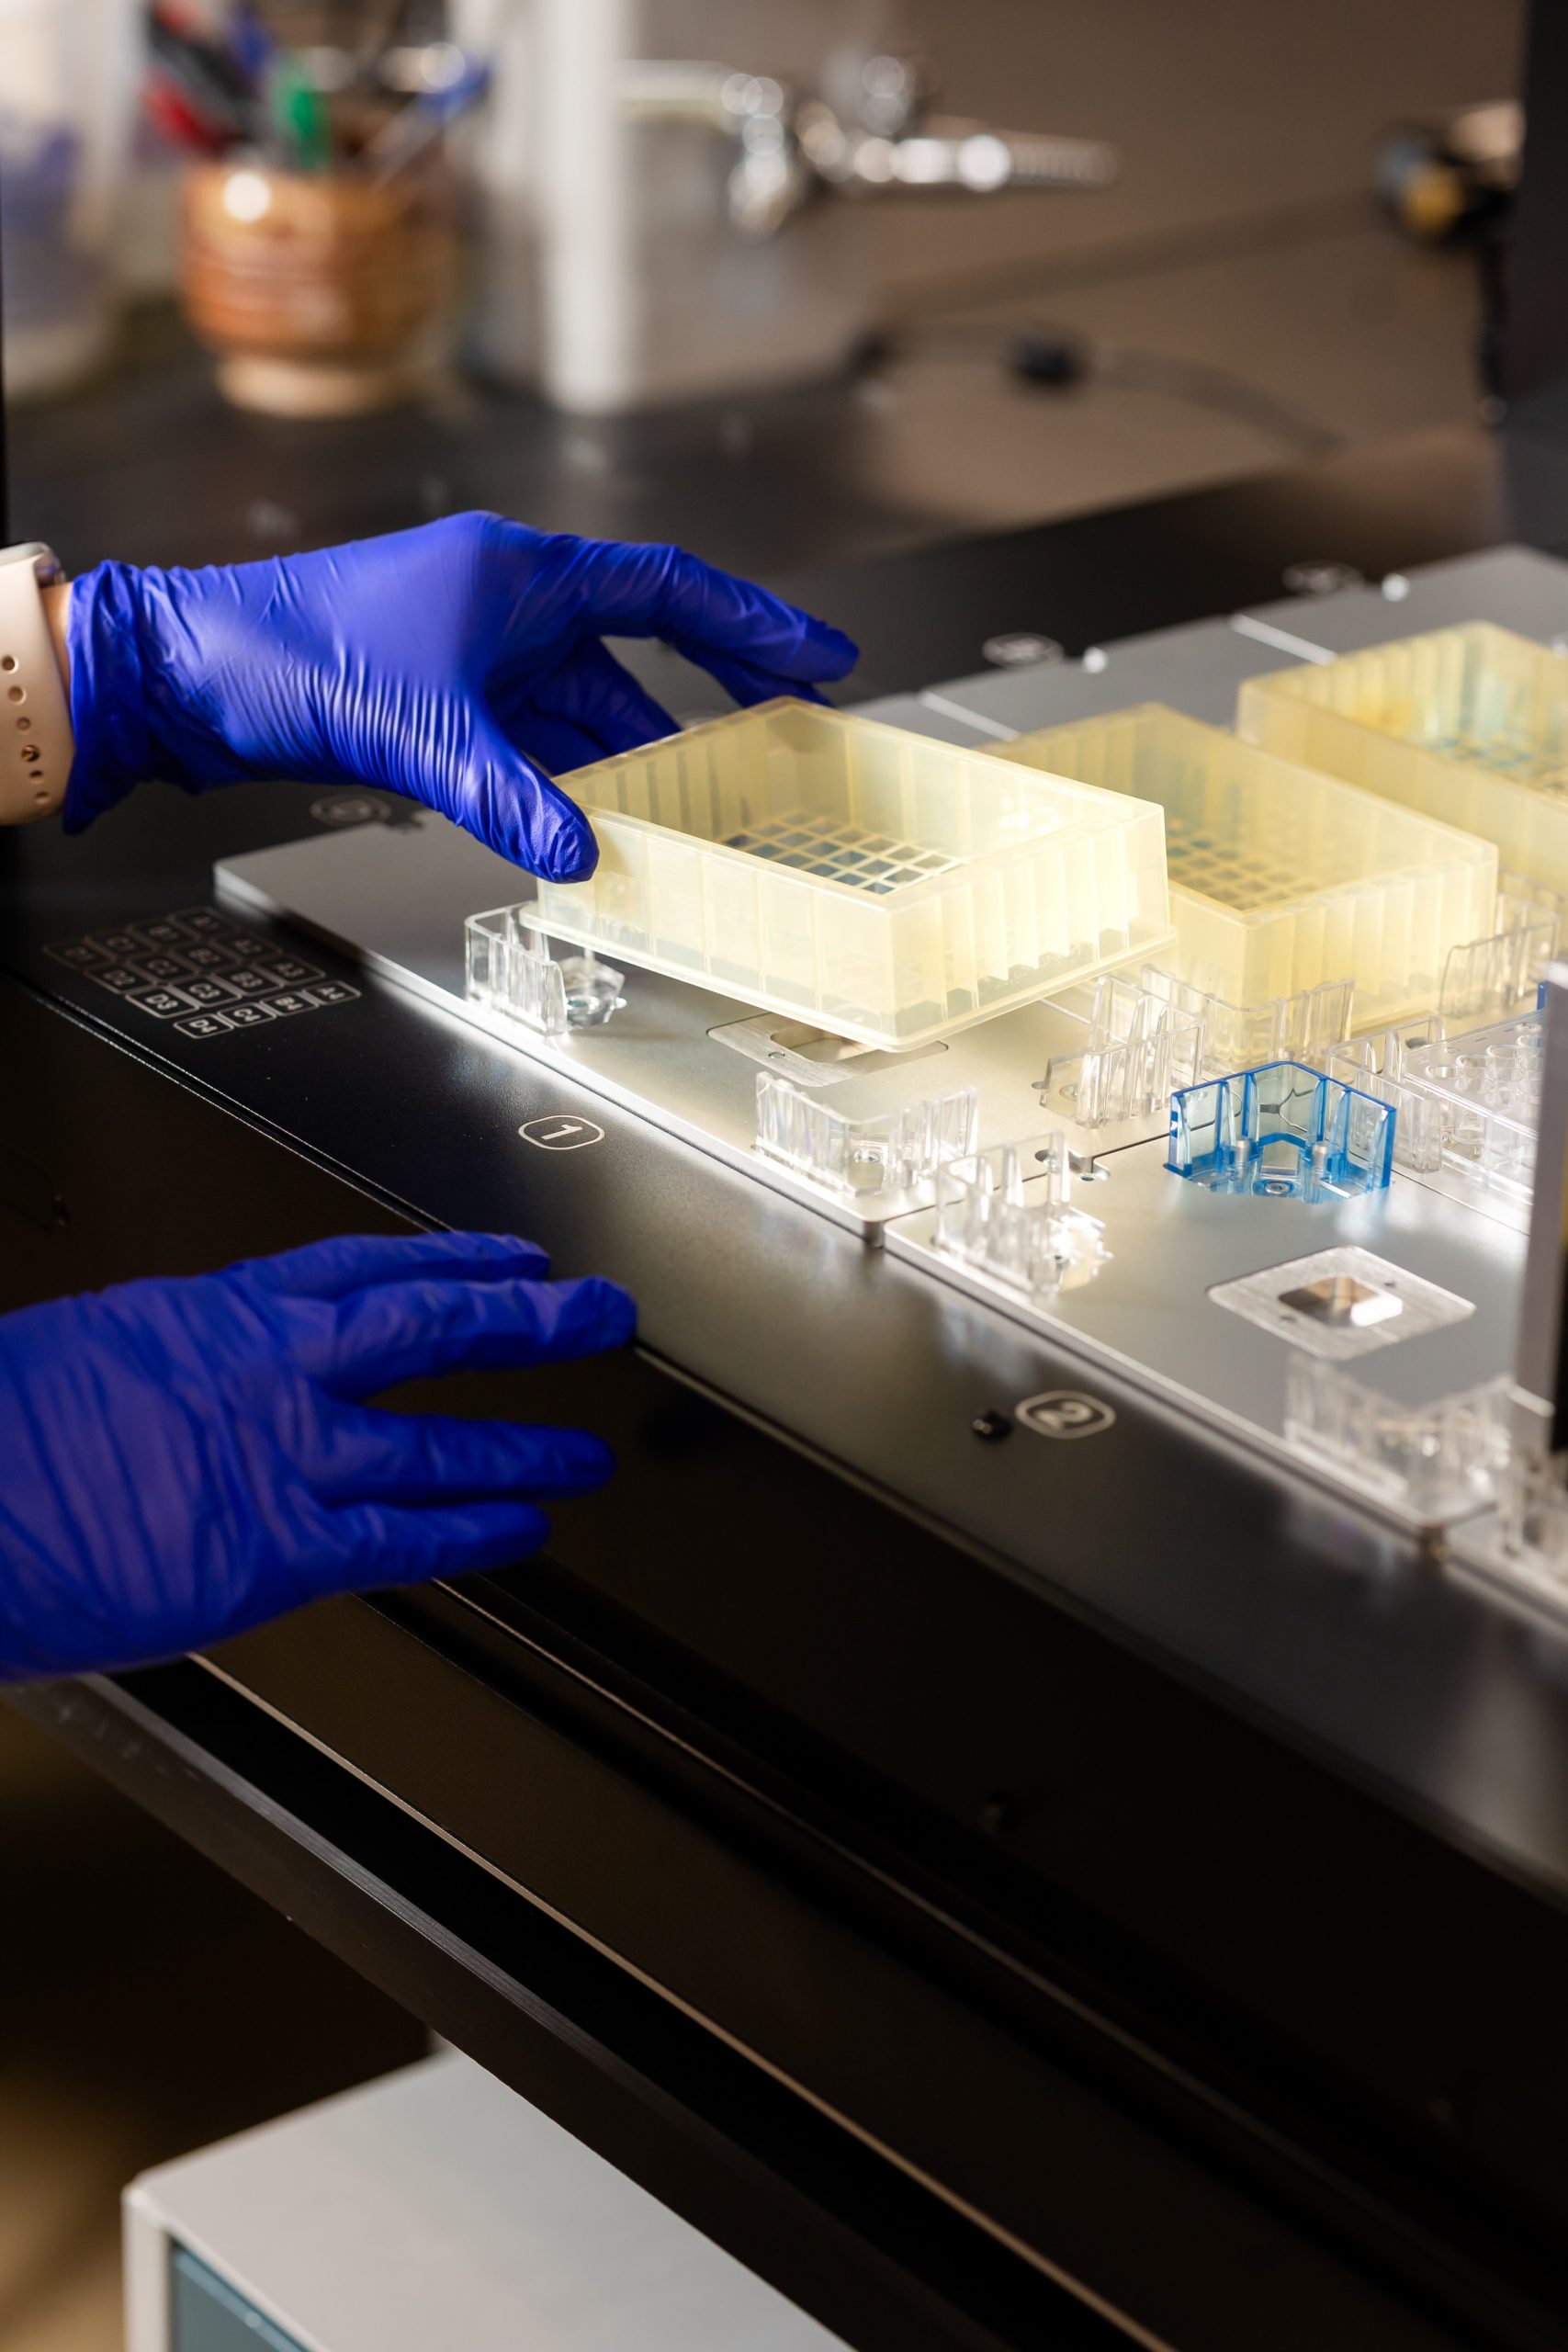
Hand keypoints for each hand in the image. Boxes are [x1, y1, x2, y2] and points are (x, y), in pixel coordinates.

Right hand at [0, 1232, 634, 1680]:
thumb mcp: (97, 1349)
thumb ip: (180, 1361)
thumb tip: (206, 1374)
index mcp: (217, 1311)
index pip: (366, 1266)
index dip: (455, 1258)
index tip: (510, 1257)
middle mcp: (267, 1370)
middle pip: (430, 1326)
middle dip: (525, 1320)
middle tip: (595, 1315)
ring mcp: (280, 1457)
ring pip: (435, 1441)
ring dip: (523, 1445)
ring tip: (583, 1453)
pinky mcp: (276, 1549)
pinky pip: (404, 1541)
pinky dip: (472, 1533)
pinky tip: (522, 1531)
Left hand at [61, 514, 858, 877]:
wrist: (189, 668)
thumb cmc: (288, 651)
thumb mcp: (422, 731)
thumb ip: (511, 797)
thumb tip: (581, 857)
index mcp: (519, 573)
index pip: (669, 590)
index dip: (754, 627)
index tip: (818, 661)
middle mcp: (507, 607)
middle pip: (640, 659)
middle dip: (712, 705)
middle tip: (785, 743)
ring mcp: (478, 657)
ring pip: (585, 716)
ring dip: (631, 766)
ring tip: (695, 818)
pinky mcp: (444, 703)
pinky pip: (534, 748)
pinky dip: (566, 788)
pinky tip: (594, 831)